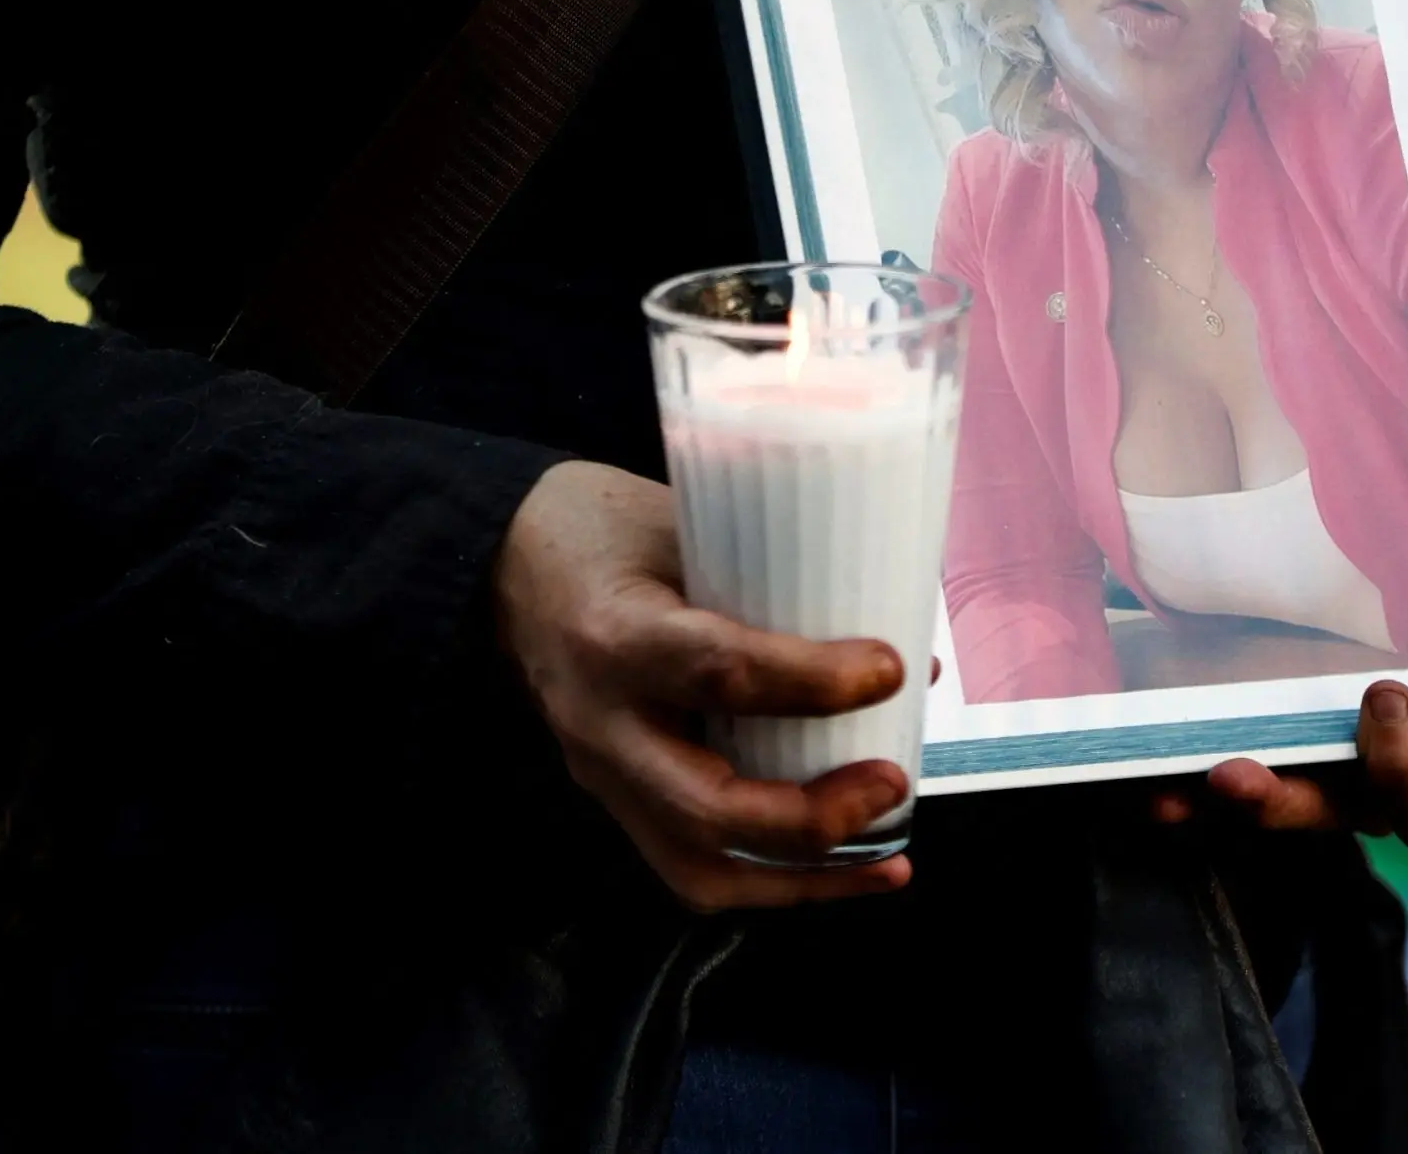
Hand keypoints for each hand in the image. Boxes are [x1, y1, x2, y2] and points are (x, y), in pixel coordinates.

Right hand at [496, 461, 914, 911]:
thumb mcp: (682, 526)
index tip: (890, 670)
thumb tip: (908, 658)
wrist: (500, 566)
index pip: (717, 671)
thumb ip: (777, 587)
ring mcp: (601, 773)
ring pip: (699, 867)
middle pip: (706, 806)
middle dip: (812, 815)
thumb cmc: (602, 531)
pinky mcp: (612, 799)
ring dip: (803, 878)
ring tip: (886, 859)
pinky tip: (840, 871)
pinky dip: (772, 882)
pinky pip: (690, 867)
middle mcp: (602, 721)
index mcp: (617, 633)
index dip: (812, 680)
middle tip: (892, 781)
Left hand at [1155, 577, 1407, 844]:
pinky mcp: (1238, 741)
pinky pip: (1193, 785)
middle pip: (1328, 820)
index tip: (1386, 698)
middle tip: (1241, 766)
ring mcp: (1299, 766)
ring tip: (1172, 784)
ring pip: (1257, 809)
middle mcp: (1364, 780)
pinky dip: (1157, 786)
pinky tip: (1124, 778)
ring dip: (1212, 807)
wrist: (1400, 588)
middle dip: (1286, 806)